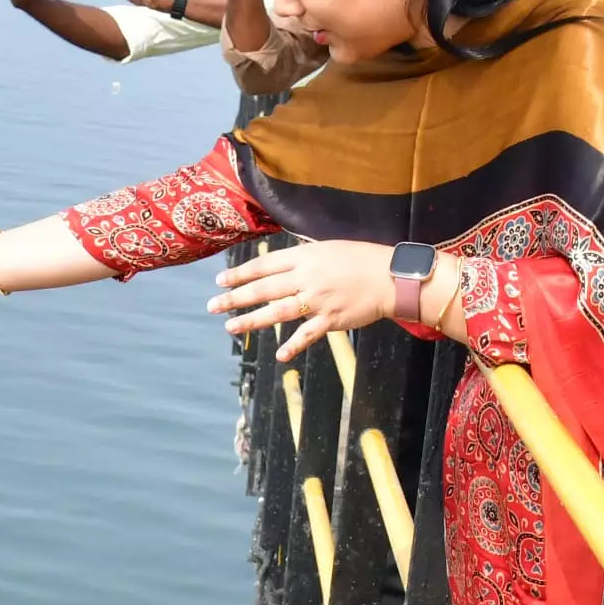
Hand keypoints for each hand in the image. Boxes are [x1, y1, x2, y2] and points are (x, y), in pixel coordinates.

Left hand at [207, 240, 397, 358]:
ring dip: (252, 320)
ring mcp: (318, 300)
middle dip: (235, 297)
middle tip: (212, 305)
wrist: (391, 277)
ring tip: (230, 326)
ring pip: (277, 311)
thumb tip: (278, 265)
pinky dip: (294, 346)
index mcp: (305, 257)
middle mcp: (307, 278)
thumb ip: (302, 258)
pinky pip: (308, 334)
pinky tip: (279, 355)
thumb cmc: (360, 259)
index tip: (219, 280)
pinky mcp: (331, 320)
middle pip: (264, 289)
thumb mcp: (327, 249)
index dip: (240, 273)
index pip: (264, 265)